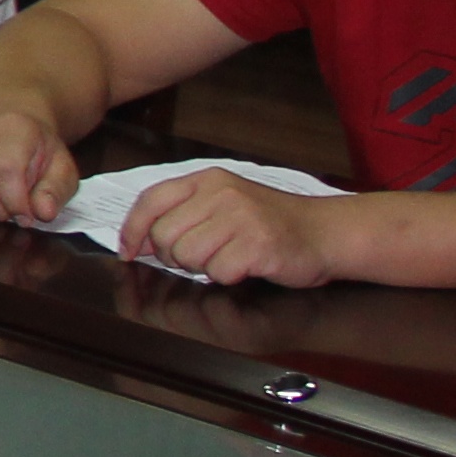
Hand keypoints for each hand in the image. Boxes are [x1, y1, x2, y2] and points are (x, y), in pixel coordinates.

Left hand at [123, 166, 340, 286]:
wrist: (326, 233)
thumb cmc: (271, 224)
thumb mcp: (225, 204)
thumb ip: (183, 214)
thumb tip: (138, 241)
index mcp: (208, 180)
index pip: (151, 200)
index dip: (132, 229)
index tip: (129, 251)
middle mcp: (222, 193)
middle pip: (164, 236)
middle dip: (174, 256)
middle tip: (203, 256)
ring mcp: (241, 217)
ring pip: (187, 256)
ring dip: (203, 267)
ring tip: (229, 257)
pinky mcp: (257, 244)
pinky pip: (217, 272)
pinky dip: (228, 276)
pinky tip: (247, 265)